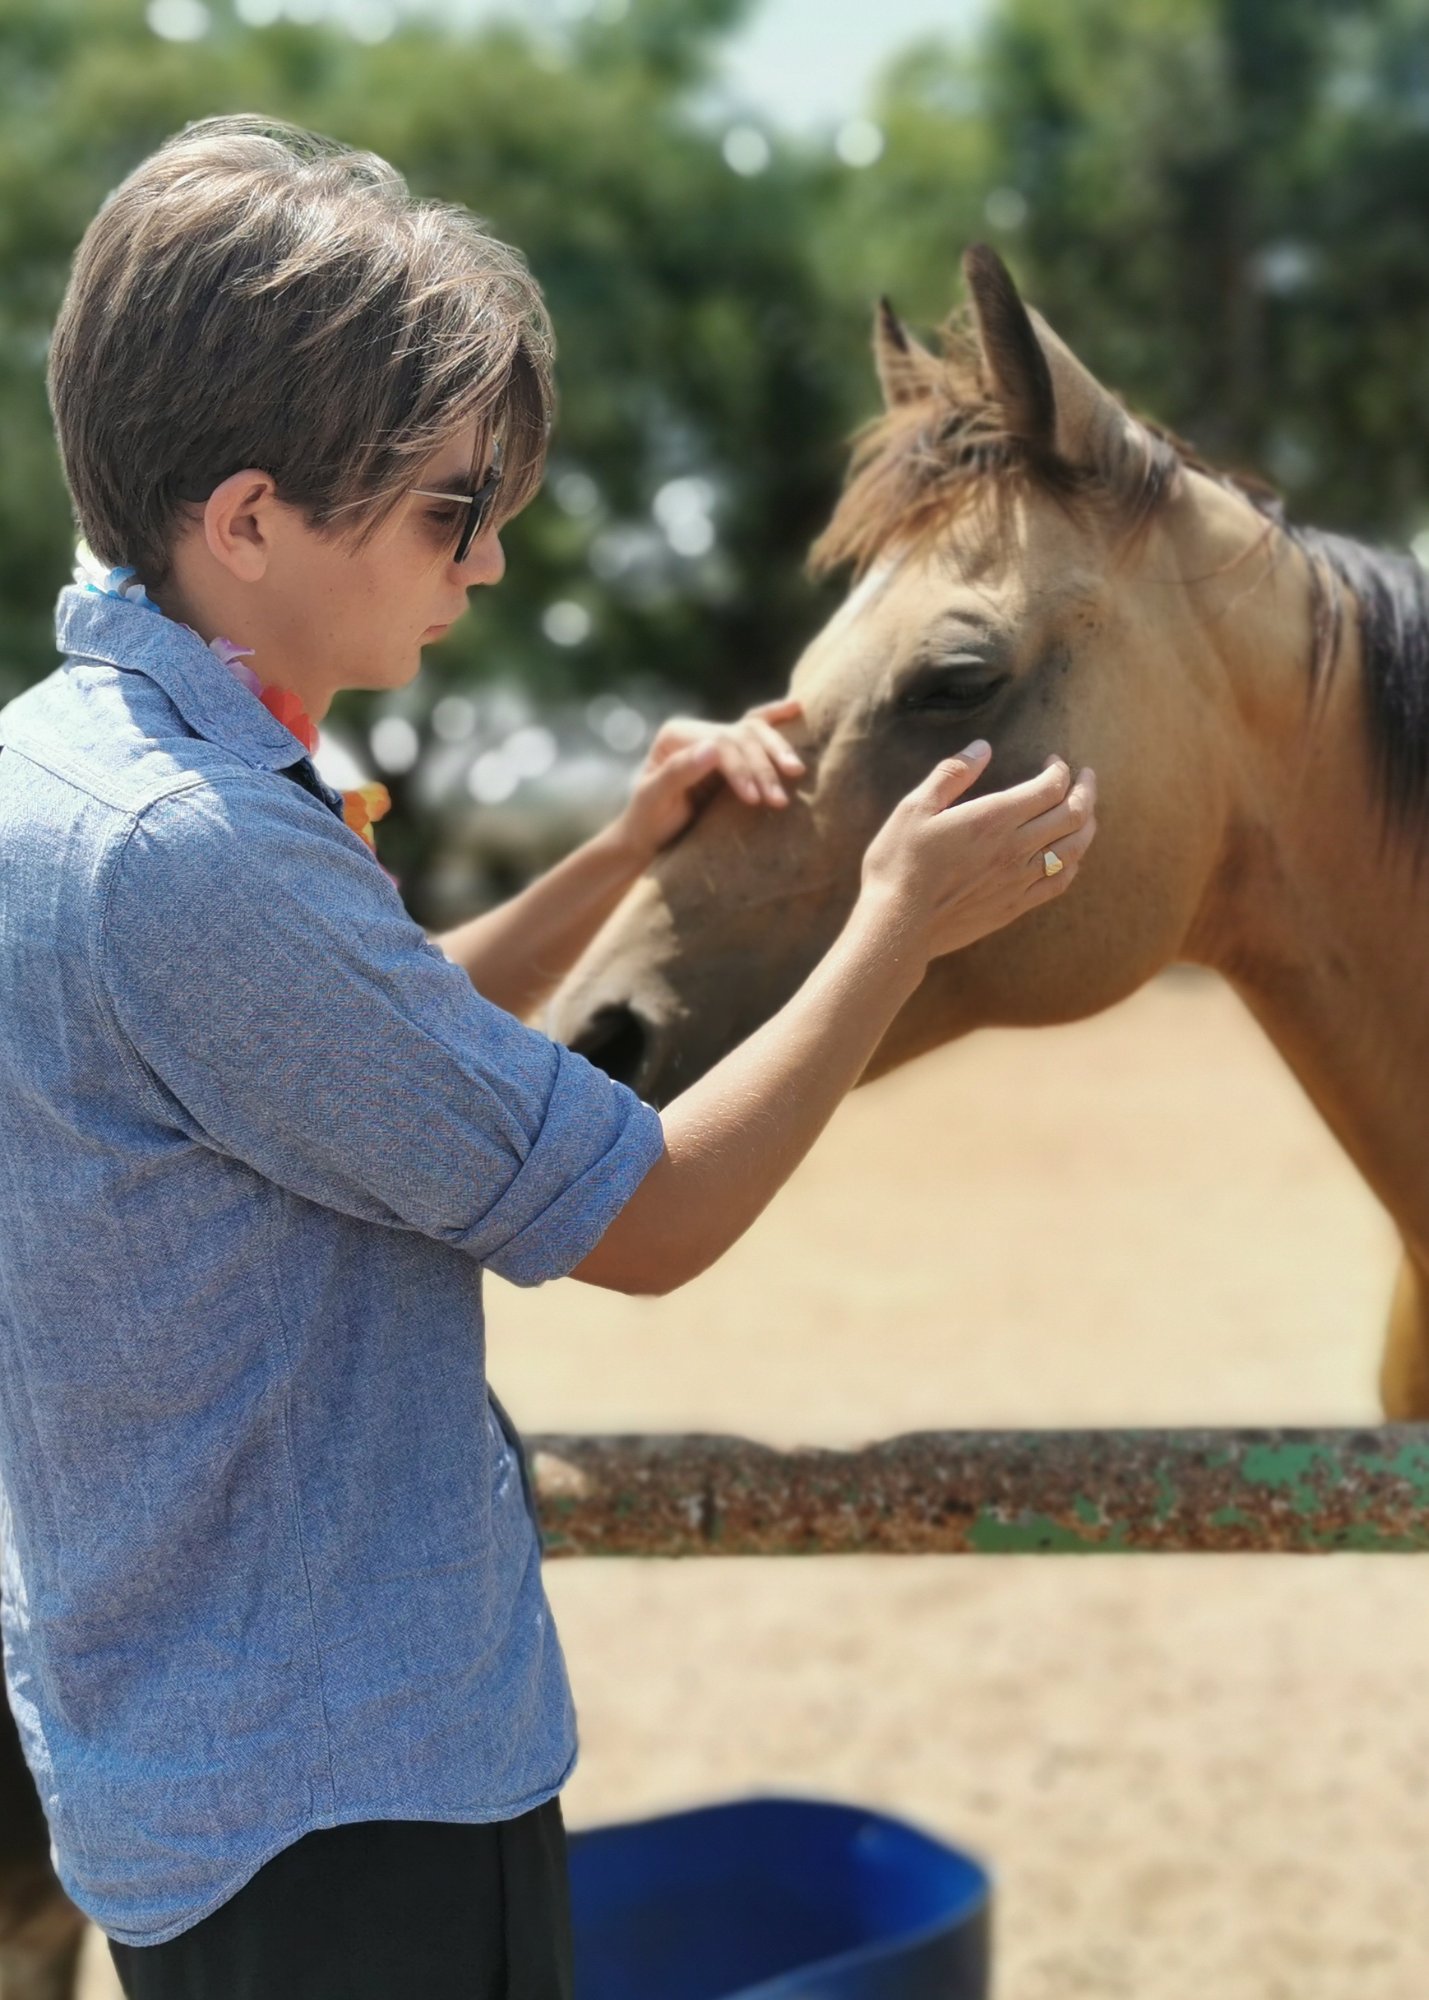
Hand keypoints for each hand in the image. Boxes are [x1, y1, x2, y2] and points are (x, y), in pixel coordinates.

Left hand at [614, 697, 807, 858]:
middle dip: (763, 766)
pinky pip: (757, 728)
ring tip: (796, 774)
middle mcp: (697, 730)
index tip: (754, 800)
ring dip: (778, 751)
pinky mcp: (732, 752)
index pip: (719, 743)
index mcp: (675, 735)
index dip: (741, 768)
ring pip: (755, 731)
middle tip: (779, 800)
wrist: (650, 840)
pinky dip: (776, 718)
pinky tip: (797, 707)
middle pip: (741, 736)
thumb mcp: (655, 800)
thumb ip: (679, 772)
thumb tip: (714, 747)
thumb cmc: (648, 823)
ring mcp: (716, 738)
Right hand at [857, 740, 1096, 965]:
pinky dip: (1073, 862)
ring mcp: (1019, 880)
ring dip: (1087, 824)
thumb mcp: (914, 809)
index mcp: (993, 819)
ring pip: (1075, 848)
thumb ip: (951, 774)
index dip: (1059, 770)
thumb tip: (982, 747)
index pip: (1049, 788)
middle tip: (1086, 777)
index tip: (1054, 761)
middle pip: (1073, 814)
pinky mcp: (1015, 906)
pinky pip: (1059, 882)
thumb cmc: (899, 864)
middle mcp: (1015, 848)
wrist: (898, 925)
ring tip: (1086, 811)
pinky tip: (1071, 855)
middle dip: (1085, 789)